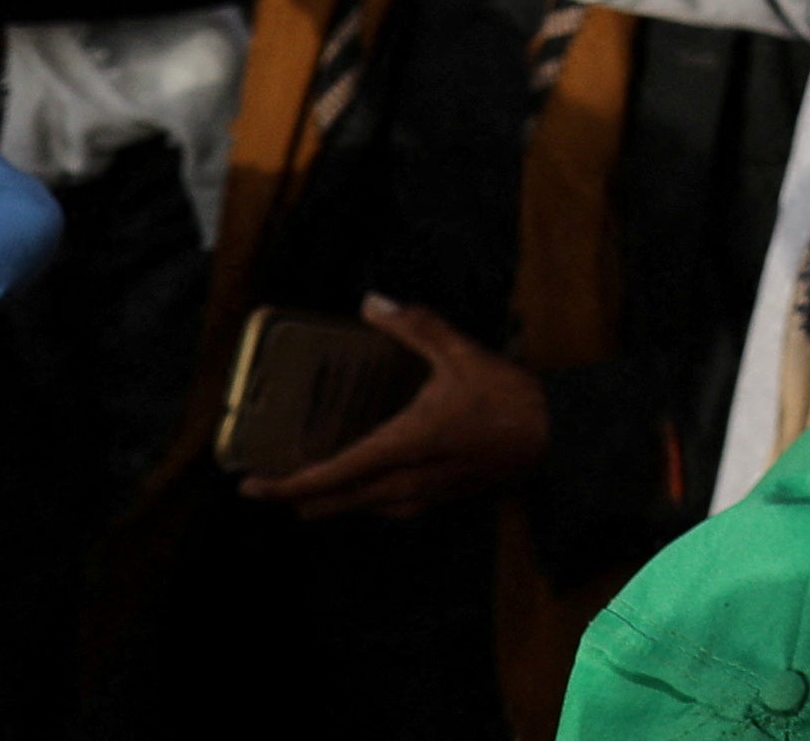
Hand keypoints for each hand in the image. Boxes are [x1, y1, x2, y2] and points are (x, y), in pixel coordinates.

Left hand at [239, 302, 550, 519]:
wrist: (558, 436)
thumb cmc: (509, 400)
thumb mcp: (461, 355)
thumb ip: (416, 328)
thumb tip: (373, 302)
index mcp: (402, 448)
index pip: (330, 478)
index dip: (285, 486)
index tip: (250, 486)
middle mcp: (404, 482)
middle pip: (334, 502)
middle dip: (297, 495)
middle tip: (268, 482)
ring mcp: (421, 497)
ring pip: (359, 507)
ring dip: (330, 498)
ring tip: (306, 482)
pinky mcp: (438, 499)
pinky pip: (384, 505)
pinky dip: (361, 495)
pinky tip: (365, 478)